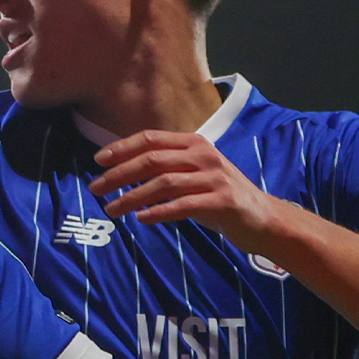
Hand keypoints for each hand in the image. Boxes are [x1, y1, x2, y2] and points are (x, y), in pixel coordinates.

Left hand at [90, 130, 285, 250]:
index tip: (97, 161)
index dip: (122, 148)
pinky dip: (159, 211)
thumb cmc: (217, 196)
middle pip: (152, 160)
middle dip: (119, 174)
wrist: (262, 218)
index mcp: (194, 143)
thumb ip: (164, 168)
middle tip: (95, 188)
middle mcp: (204, 155)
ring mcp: (215, 177)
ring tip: (111, 209)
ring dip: (132, 197)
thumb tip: (120, 172)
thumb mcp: (192, 174)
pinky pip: (184, 205)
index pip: (151, 139)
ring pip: (164, 183)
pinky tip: (141, 219)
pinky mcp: (223, 201)